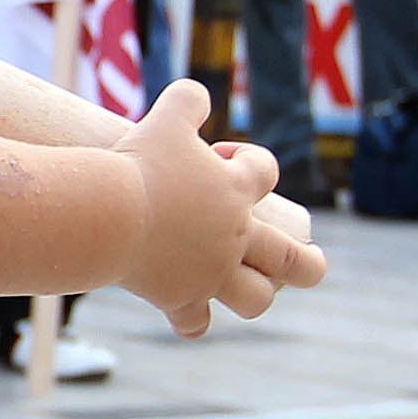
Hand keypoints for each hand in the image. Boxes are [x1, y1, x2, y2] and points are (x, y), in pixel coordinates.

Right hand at [106, 81, 322, 336]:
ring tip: (250, 288)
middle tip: (308, 259)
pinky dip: (193, 321)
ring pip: (256, 298)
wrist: (109, 214)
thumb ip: (189, 99)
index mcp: (238, 191)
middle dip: (306, 262)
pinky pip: (195, 321)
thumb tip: (197, 97)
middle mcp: (236, 237)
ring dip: (257, 293)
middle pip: (292, 259)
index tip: (216, 155)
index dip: (251, 160)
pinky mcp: (181, 297)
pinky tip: (187, 317)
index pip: (267, 172)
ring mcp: (212, 272)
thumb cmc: (139, 163)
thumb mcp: (167, 116)